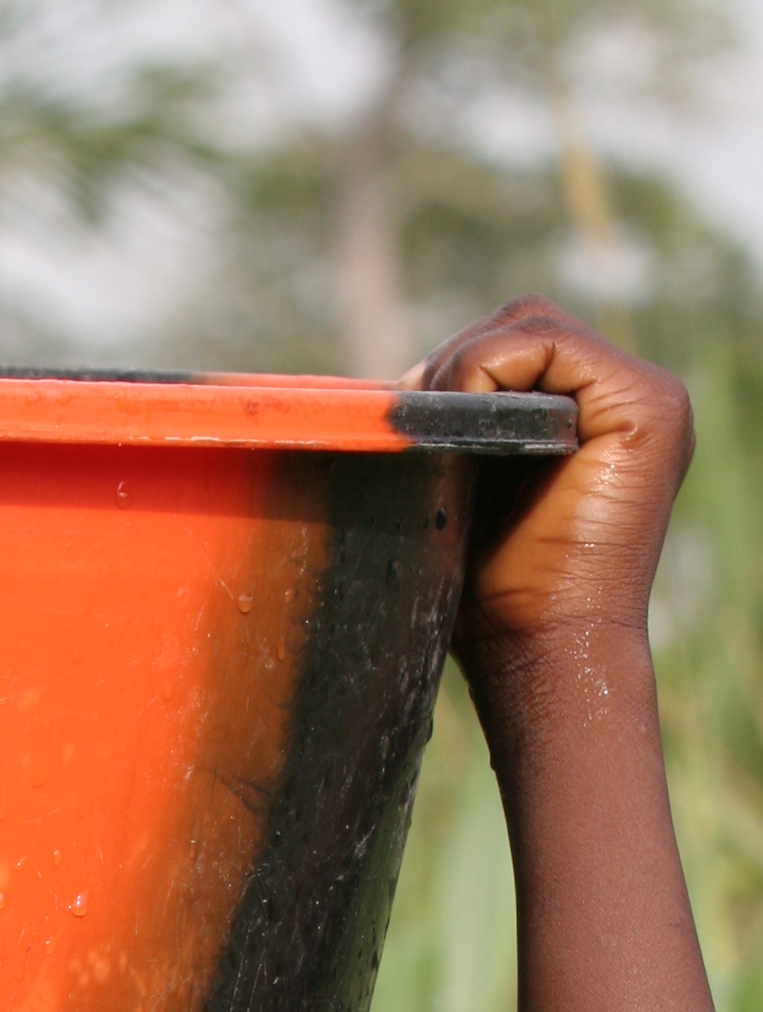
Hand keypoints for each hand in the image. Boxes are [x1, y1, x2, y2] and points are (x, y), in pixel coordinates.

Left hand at [410, 298, 692, 697]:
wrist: (539, 654)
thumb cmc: (494, 599)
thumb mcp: (460, 495)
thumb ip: (453, 432)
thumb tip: (396, 386)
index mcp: (584, 414)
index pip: (511, 343)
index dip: (449, 370)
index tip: (408, 425)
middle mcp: (620, 398)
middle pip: (519, 323)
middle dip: (452, 366)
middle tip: (417, 429)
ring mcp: (644, 397)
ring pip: (530, 324)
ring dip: (464, 370)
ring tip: (444, 438)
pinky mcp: (649, 406)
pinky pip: (550, 343)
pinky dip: (489, 370)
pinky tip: (468, 425)